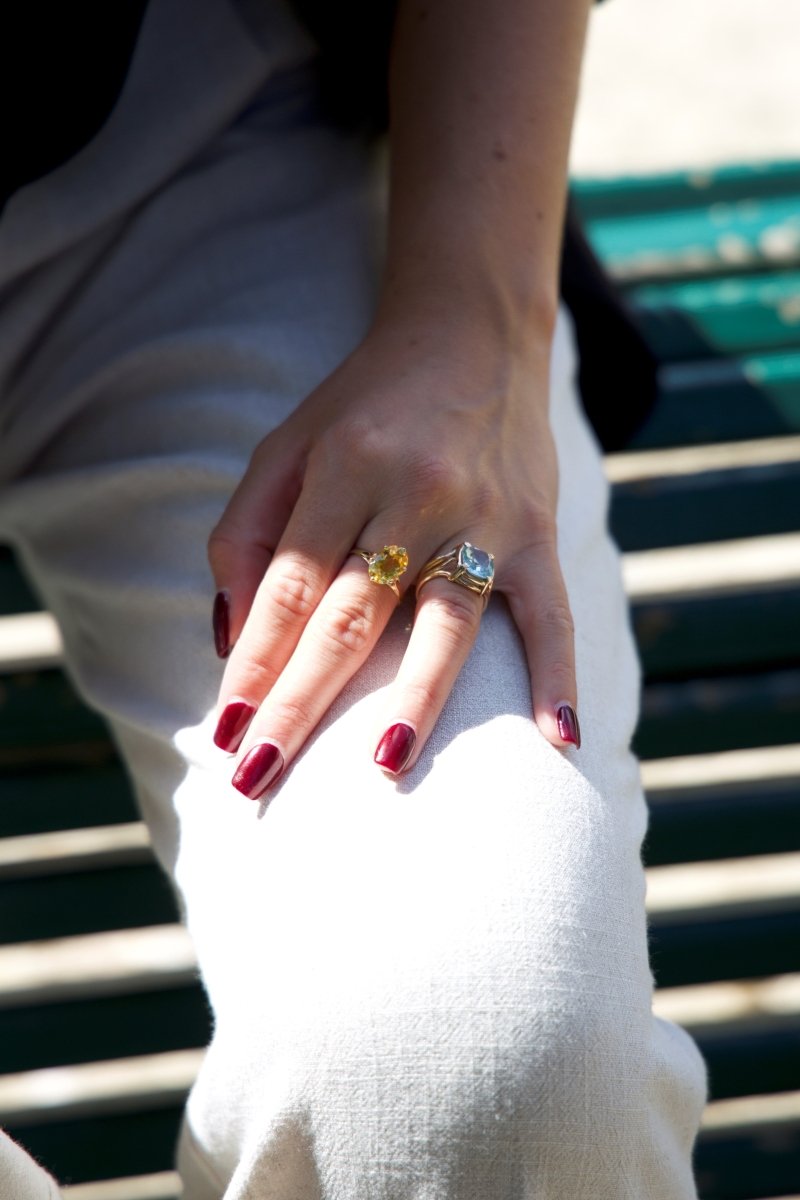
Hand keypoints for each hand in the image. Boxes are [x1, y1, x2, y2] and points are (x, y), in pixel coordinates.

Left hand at [208, 308, 579, 801]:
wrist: (473, 335)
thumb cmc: (365, 403)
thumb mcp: (288, 445)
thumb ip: (250, 532)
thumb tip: (234, 638)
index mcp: (344, 466)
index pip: (290, 585)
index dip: (254, 662)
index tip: (227, 732)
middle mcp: (415, 491)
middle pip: (350, 615)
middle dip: (300, 702)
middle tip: (259, 776)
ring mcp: (486, 515)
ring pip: (446, 622)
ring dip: (415, 698)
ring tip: (383, 767)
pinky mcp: (540, 532)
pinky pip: (550, 611)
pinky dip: (556, 673)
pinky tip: (558, 739)